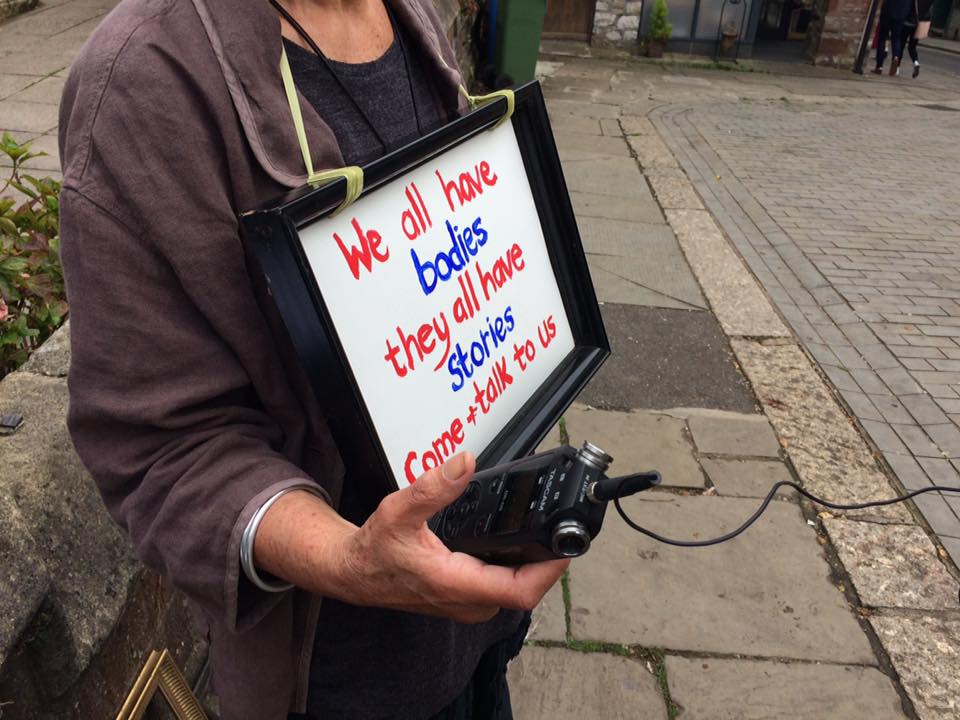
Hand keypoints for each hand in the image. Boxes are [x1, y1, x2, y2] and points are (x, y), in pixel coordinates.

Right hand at [335, 452, 569, 622]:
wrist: (355, 574)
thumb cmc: (374, 550)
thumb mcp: (398, 511)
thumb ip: (433, 488)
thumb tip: (465, 462)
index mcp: (454, 583)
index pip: (520, 589)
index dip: (550, 569)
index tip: (564, 543)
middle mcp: (467, 602)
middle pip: (527, 588)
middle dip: (546, 559)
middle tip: (557, 524)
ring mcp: (469, 604)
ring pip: (517, 589)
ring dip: (533, 563)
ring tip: (541, 529)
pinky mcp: (468, 600)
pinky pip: (503, 586)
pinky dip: (516, 566)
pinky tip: (515, 542)